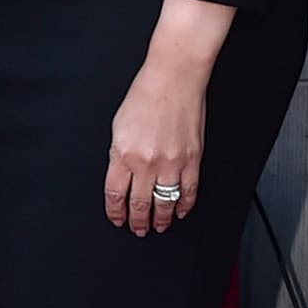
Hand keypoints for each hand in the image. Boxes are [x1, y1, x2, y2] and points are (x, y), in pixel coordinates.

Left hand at [106, 65, 207, 236]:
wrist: (173, 79)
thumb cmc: (145, 96)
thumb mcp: (118, 127)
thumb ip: (119, 155)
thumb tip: (121, 177)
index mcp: (122, 154)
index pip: (115, 194)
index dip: (116, 212)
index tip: (117, 219)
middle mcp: (145, 162)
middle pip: (139, 203)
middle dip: (137, 221)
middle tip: (138, 229)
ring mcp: (170, 163)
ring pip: (164, 202)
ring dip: (160, 219)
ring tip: (157, 226)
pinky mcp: (192, 159)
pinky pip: (188, 191)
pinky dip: (184, 205)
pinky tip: (180, 211)